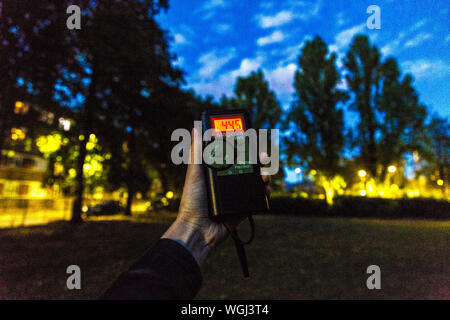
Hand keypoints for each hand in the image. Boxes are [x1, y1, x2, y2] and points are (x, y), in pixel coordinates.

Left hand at [162, 128, 269, 264]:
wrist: (197, 229)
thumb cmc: (192, 201)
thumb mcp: (194, 174)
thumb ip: (197, 152)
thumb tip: (194, 129)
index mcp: (216, 173)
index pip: (232, 156)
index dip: (243, 148)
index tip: (251, 140)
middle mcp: (227, 183)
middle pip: (247, 167)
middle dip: (258, 160)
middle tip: (263, 157)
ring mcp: (236, 196)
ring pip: (255, 182)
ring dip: (264, 175)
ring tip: (265, 174)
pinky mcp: (243, 209)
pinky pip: (257, 199)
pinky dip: (265, 193)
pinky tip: (266, 188)